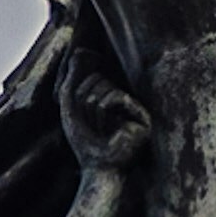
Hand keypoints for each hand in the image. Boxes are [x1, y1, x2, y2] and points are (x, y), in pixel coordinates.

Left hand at [57, 49, 149, 177]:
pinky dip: (105, 113)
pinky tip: (113, 129)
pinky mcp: (144, 115)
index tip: (82, 116)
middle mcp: (125, 96)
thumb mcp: (71, 103)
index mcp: (109, 93)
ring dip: (93, 111)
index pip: (90, 74)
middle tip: (93, 126)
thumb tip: (82, 50)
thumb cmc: (84, 139)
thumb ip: (74, 76)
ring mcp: (136, 104)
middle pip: (94, 79)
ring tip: (102, 129)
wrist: (98, 167)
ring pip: (103, 88)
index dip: (78, 94)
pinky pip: (115, 97)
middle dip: (84, 103)